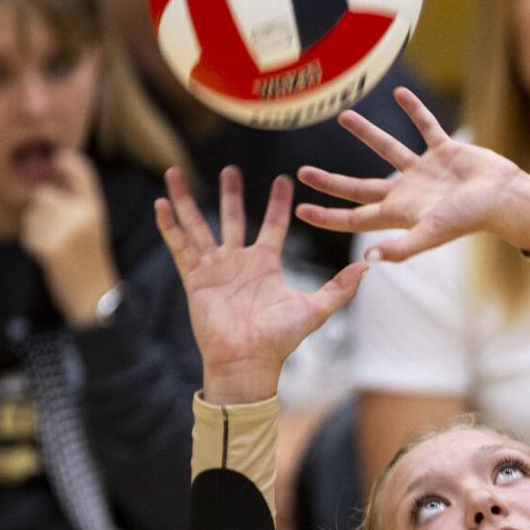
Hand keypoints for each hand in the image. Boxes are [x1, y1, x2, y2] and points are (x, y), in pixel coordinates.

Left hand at [20, 149, 119, 324]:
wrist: (94, 297)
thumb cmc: (90, 258)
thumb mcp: (93, 223)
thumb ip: (77, 197)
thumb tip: (55, 165)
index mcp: (95, 208)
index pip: (77, 168)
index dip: (61, 160)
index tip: (55, 162)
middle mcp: (81, 215)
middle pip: (43, 193)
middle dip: (42, 208)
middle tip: (57, 227)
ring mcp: (64, 231)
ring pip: (32, 212)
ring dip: (36, 225)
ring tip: (54, 242)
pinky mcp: (49, 247)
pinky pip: (28, 232)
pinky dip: (33, 242)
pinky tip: (49, 254)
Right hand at [155, 166, 366, 403]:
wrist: (248, 361)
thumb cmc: (280, 340)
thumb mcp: (315, 309)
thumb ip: (340, 287)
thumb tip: (368, 267)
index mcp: (266, 265)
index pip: (273, 226)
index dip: (279, 203)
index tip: (284, 179)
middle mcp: (239, 262)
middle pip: (233, 218)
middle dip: (230, 194)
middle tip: (230, 169)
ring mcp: (215, 268)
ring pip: (199, 225)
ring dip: (187, 200)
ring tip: (175, 171)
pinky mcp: (195, 278)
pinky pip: (180, 246)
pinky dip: (170, 225)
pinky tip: (161, 202)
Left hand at [295, 87, 529, 261]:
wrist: (506, 198)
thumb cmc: (470, 219)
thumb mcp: (432, 233)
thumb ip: (402, 247)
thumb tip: (369, 258)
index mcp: (400, 213)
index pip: (355, 217)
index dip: (327, 215)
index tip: (300, 208)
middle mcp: (408, 193)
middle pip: (361, 187)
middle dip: (332, 182)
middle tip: (303, 172)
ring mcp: (426, 172)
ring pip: (388, 149)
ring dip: (366, 133)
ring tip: (344, 115)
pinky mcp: (446, 151)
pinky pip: (425, 126)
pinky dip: (414, 111)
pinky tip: (399, 94)